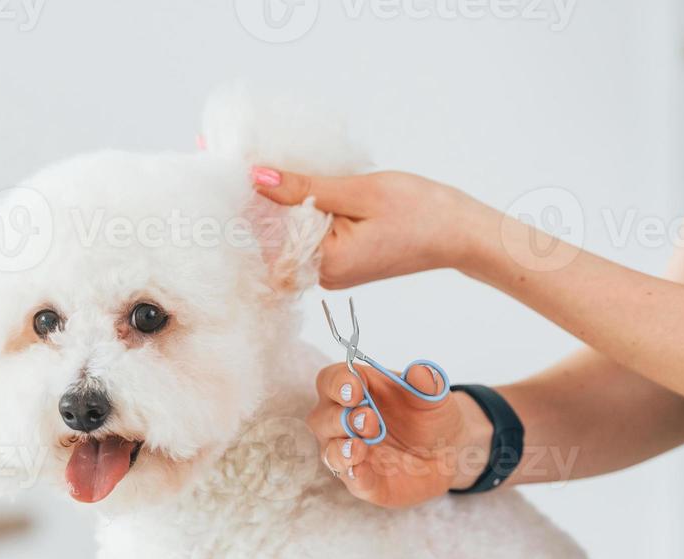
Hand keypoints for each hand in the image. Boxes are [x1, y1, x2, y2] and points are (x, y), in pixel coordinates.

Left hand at [251, 168, 492, 288]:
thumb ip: (305, 187)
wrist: (461, 233)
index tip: (222, 167)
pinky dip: (299, 210)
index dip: (243, 201)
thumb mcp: (358, 191)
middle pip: (275, 237)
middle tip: (230, 157)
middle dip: (255, 200)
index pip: (268, 234)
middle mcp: (325, 275)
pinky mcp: (341, 261)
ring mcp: (333, 270)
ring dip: (276, 204)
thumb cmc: (422, 211)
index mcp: (327, 263)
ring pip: (291, 234)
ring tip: (252, 164)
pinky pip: (310, 234)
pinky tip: (288, 183)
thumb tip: (257, 178)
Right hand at [307, 360, 492, 506]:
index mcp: (355, 390)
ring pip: (329, 451)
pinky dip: (354, 475)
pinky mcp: (361, 481)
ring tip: (359, 447)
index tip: (354, 389)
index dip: (337, 383)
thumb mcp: (435, 397)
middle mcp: (342, 422)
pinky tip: (361, 471)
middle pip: (322, 418)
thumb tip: (419, 371)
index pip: (330, 380)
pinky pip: (350, 479)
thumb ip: (428, 382)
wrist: (446, 453)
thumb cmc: (428, 418)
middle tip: (369, 420)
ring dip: (341, 449)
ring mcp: (348, 453)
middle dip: (341, 419)